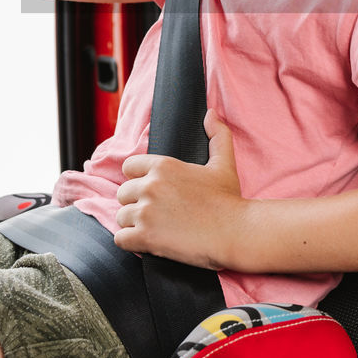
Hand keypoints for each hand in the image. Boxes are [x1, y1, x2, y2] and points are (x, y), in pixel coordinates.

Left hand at [114, 113, 244, 268]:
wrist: (236, 233)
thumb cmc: (229, 200)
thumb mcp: (224, 163)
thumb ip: (217, 135)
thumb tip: (210, 114)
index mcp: (163, 165)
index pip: (129, 167)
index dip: (138, 179)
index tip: (151, 191)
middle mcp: (150, 186)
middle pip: (122, 193)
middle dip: (135, 203)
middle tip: (155, 213)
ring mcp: (146, 212)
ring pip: (121, 217)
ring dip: (133, 225)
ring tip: (154, 229)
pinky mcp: (145, 237)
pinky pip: (121, 239)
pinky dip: (131, 243)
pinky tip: (147, 243)